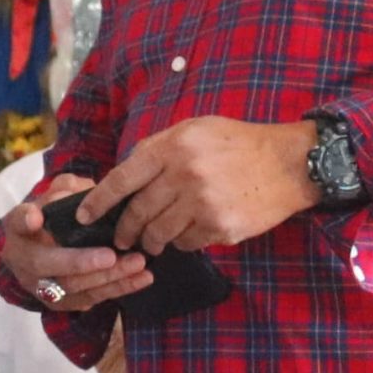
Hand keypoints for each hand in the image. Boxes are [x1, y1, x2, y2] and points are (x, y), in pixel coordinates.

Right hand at [0, 181, 152, 316]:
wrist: (47, 248)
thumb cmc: (54, 216)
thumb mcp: (57, 194)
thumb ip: (68, 188)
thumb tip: (85, 190)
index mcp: (17, 228)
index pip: (16, 221)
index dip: (25, 220)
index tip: (36, 217)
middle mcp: (23, 260)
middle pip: (47, 264)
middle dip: (81, 262)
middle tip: (111, 255)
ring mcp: (40, 285)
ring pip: (73, 287)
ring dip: (109, 277)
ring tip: (138, 263)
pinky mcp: (61, 302)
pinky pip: (90, 299)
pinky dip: (119, 289)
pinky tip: (142, 278)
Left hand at [85, 118, 317, 253]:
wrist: (289, 163)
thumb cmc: (239, 144)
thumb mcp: (196, 129)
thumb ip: (158, 149)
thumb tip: (125, 174)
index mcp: (173, 146)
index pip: (122, 178)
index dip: (98, 201)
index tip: (83, 216)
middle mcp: (184, 174)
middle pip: (137, 212)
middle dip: (123, 229)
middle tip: (120, 237)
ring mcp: (202, 203)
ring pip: (158, 233)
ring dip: (151, 240)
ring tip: (151, 240)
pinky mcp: (220, 227)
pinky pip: (186, 243)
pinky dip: (182, 242)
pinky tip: (189, 233)